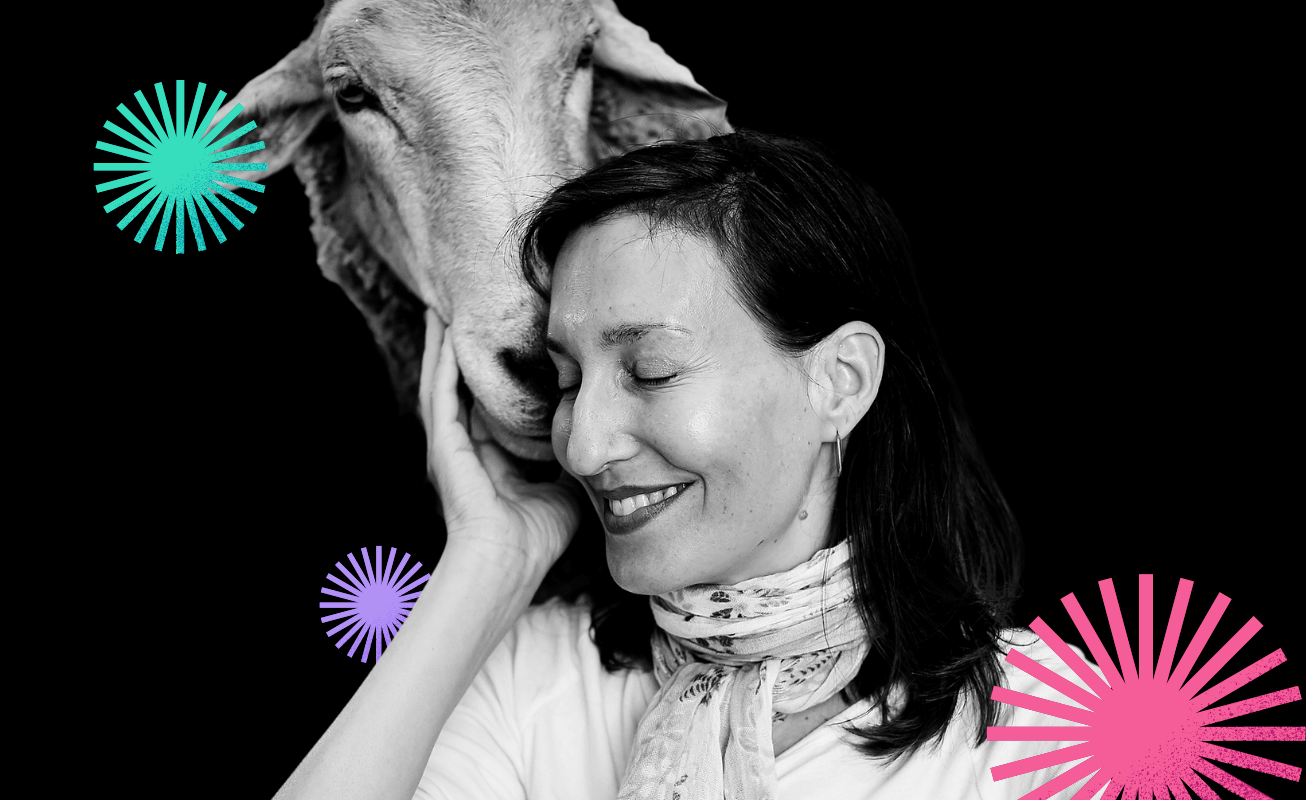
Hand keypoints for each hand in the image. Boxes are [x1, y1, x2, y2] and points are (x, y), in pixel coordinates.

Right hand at [419, 310, 583, 573]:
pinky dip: (442, 362)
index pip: (488, 406)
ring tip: (441, 311)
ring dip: (440, 348)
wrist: (509, 564)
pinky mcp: (443, 445)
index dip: (494, 375)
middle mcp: (464, 449)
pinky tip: (445, 332)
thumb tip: (595, 436)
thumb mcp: (564, 486)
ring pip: (441, 384)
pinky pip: (441, 393)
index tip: (503, 341)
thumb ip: (571, 459)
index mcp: (489, 459)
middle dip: (456, 352)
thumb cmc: (535, 538)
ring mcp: (449, 446)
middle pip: (457, 387)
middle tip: (457, 312)